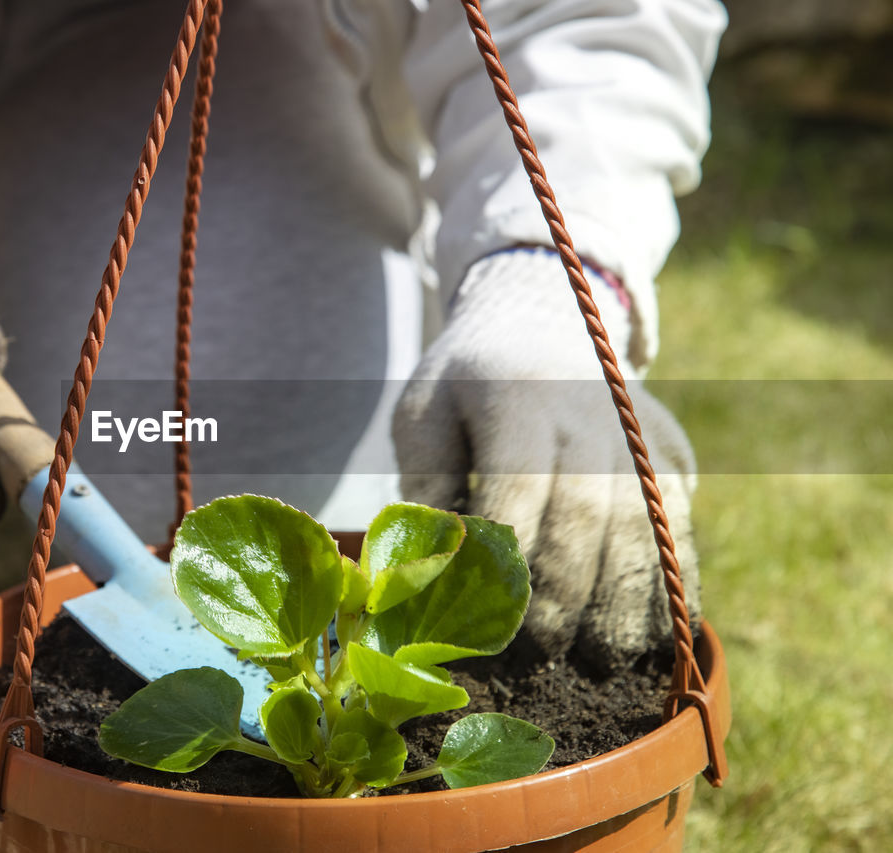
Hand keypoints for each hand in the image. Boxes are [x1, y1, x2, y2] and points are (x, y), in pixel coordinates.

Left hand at [393, 249, 698, 670]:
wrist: (544, 321)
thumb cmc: (467, 382)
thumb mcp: (424, 413)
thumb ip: (425, 484)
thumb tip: (427, 566)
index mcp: (516, 397)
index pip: (518, 485)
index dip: (508, 557)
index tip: (490, 614)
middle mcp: (589, 412)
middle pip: (588, 514)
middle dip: (567, 592)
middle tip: (542, 650)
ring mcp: (640, 432)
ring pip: (645, 526)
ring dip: (628, 601)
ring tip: (604, 659)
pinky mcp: (673, 450)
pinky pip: (681, 524)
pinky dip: (674, 582)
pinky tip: (657, 634)